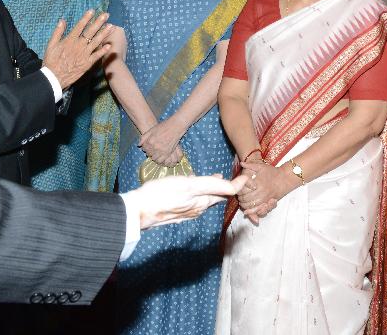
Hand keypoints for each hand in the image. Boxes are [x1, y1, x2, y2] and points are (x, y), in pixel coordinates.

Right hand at [42, 11, 112, 87]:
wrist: (54, 77)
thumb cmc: (51, 61)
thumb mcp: (51, 45)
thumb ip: (57, 32)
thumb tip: (62, 20)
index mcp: (69, 40)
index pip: (79, 26)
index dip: (86, 18)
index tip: (92, 11)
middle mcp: (78, 46)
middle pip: (90, 32)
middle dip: (99, 22)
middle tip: (106, 15)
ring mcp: (84, 55)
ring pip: (95, 42)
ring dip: (104, 34)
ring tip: (111, 26)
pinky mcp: (87, 64)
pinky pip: (96, 56)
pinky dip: (103, 50)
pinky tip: (109, 45)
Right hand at [125, 174, 246, 228]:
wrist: (138, 211)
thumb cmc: (161, 194)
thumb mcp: (188, 185)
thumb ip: (210, 184)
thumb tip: (230, 184)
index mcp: (203, 201)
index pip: (228, 191)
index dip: (239, 183)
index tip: (248, 174)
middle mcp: (198, 208)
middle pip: (218, 196)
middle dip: (228, 187)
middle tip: (235, 176)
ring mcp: (188, 212)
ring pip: (207, 199)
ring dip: (214, 189)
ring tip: (218, 178)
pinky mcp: (178, 212)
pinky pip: (196, 202)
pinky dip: (201, 194)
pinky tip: (194, 188)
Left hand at [139, 119, 185, 165]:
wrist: (175, 126)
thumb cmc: (163, 126)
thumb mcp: (151, 130)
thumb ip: (144, 137)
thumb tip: (139, 145)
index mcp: (150, 141)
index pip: (144, 149)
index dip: (145, 148)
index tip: (148, 147)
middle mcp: (155, 147)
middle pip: (149, 154)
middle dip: (150, 153)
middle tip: (152, 150)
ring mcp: (162, 150)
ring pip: (154, 158)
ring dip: (154, 157)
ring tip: (156, 153)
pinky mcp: (168, 153)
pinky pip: (161, 160)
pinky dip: (159, 160)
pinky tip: (160, 157)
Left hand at [236, 160, 294, 223]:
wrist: (285, 178)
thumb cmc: (272, 172)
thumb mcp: (261, 166)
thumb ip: (250, 165)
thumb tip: (241, 163)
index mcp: (257, 183)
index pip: (242, 190)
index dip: (238, 191)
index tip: (237, 190)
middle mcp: (260, 192)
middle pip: (245, 199)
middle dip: (240, 199)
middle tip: (239, 196)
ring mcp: (264, 198)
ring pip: (250, 206)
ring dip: (244, 205)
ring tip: (242, 202)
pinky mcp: (268, 203)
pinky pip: (258, 209)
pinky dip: (252, 211)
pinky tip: (248, 209)